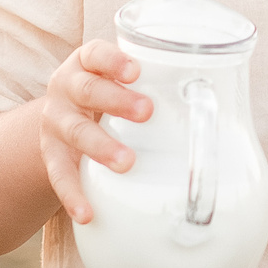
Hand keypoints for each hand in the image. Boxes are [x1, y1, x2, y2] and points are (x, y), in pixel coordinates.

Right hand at [38, 40, 151, 224]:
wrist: (62, 116)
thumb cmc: (107, 92)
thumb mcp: (119, 79)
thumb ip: (154, 80)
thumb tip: (216, 96)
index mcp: (86, 64)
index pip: (95, 54)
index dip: (113, 60)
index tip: (136, 70)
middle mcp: (66, 88)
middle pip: (87, 91)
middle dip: (117, 101)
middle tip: (147, 112)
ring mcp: (56, 122)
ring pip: (76, 131)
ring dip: (101, 147)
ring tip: (126, 162)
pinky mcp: (51, 154)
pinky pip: (60, 175)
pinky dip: (73, 195)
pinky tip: (87, 213)